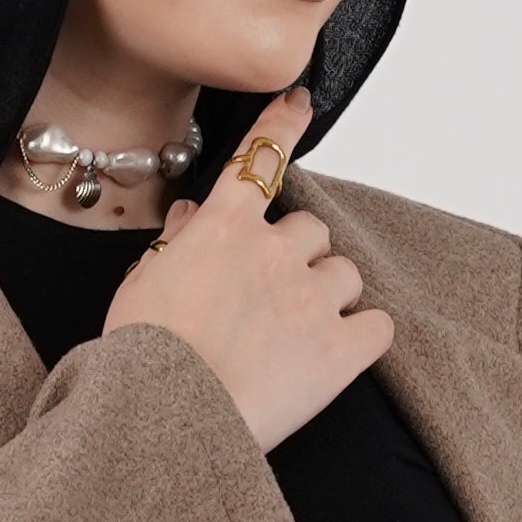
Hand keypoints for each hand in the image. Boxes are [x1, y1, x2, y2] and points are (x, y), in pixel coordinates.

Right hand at [104, 88, 394, 450]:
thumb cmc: (143, 356)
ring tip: (297, 332)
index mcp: (224, 230)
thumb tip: (191, 215)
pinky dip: (364, 335)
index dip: (281, 126)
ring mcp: (312, 300)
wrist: (163, 418)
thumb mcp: (143, 283)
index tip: (299, 103)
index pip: (259, 160)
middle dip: (298, 255)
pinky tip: (337, 353)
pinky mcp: (340, 352)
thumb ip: (176, 242)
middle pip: (312, 230)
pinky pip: (378, 327)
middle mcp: (275, 252)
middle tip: (272, 296)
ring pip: (346, 274)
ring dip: (329, 293)